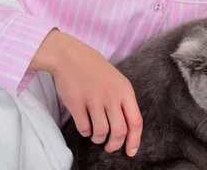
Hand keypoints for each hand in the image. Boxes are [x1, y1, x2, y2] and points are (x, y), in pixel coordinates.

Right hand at [32, 30, 142, 156]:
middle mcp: (112, 96)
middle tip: (110, 147)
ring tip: (96, 135)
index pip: (136, 121)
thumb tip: (127, 129)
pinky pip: (84, 128)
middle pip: (119, 131)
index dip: (135, 140)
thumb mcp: (117, 80)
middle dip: (115, 145)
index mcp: (125, 90)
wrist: (70, 55)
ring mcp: (94, 100)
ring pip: (101, 132)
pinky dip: (86, 132)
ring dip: (98, 139)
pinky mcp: (77, 104)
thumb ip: (123, 101)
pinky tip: (85, 126)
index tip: (131, 151)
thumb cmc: (95, 68)